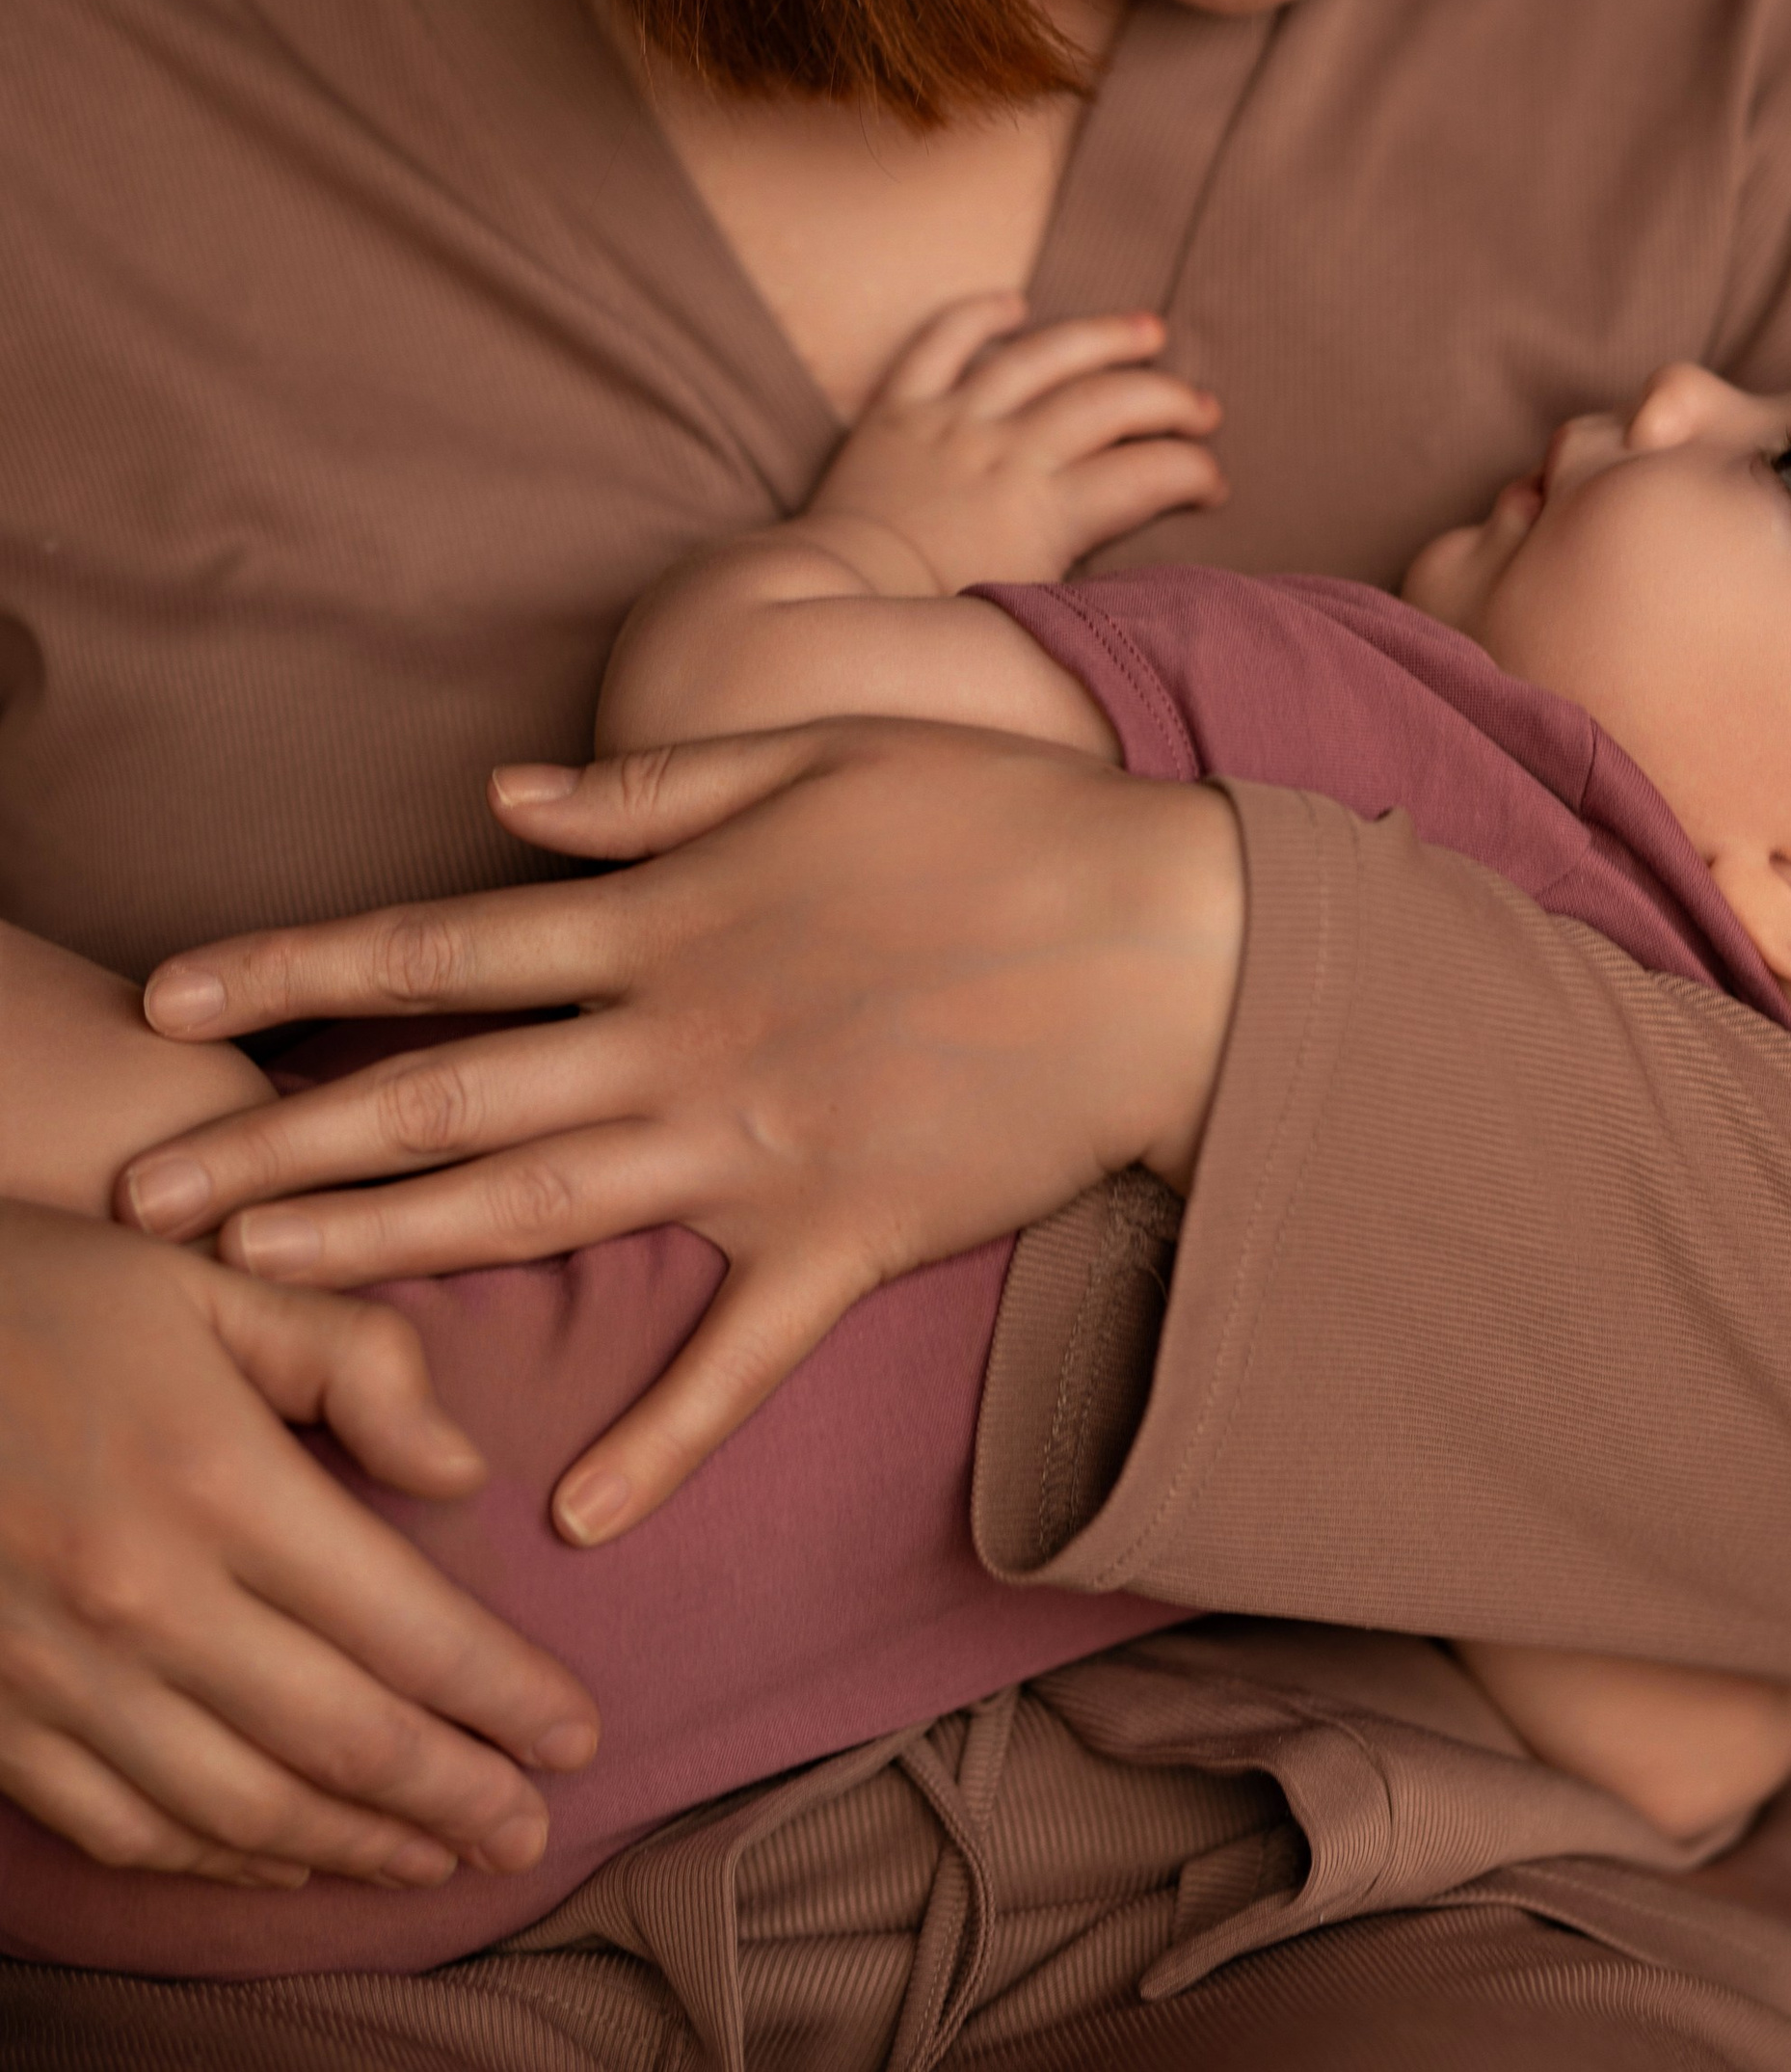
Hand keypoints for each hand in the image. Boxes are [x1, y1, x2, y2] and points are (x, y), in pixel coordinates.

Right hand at [0, 1202, 596, 1887]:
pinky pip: (126, 1828)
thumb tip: (466, 1470)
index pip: (404, 1627)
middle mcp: (144, 1600)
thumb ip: (356, 1359)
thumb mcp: (216, 1281)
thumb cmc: (51, 1293)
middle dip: (455, 1797)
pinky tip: (286, 1857)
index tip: (576, 1735)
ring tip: (437, 1858)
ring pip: (239, 1809)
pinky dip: (219, 1862)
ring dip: (353, 1846)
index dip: (503, 1695)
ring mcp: (61, 1676)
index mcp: (218, 1483)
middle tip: (532, 1834)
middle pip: (340, 1739)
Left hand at [119, 722, 1243, 1548]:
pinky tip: (573, 1512)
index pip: (440, 950)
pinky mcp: (848, 1238)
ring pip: (540, 1213)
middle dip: (281, 1143)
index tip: (173, 994)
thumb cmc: (1001, 817)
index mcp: (668, 919)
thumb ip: (652, 790)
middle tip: (147, 1195)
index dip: (296, 971)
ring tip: (266, 1290)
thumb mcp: (821, 756)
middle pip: (444, 1097)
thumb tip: (497, 802)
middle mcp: (681, 1038)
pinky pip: (738, 1356)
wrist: (1166, 935)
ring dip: (392, 1253)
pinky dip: (660, 1438)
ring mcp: (759, 1148)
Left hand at [806, 294, 1224, 589]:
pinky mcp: (900, 407)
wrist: (833, 605)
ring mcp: (953, 421)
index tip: (1212, 483)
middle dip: (1170, 400)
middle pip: (1110, 403)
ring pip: (1041, 356)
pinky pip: (942, 341)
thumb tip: (1150, 578)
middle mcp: (1007, 452)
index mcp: (1047, 512)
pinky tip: (1016, 305)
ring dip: (1102, 337)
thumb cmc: (932, 625)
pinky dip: (980, 313)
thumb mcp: (1032, 612)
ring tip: (1148, 330)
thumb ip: (1089, 581)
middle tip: (1204, 409)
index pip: (1149, 475)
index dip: (1195, 473)